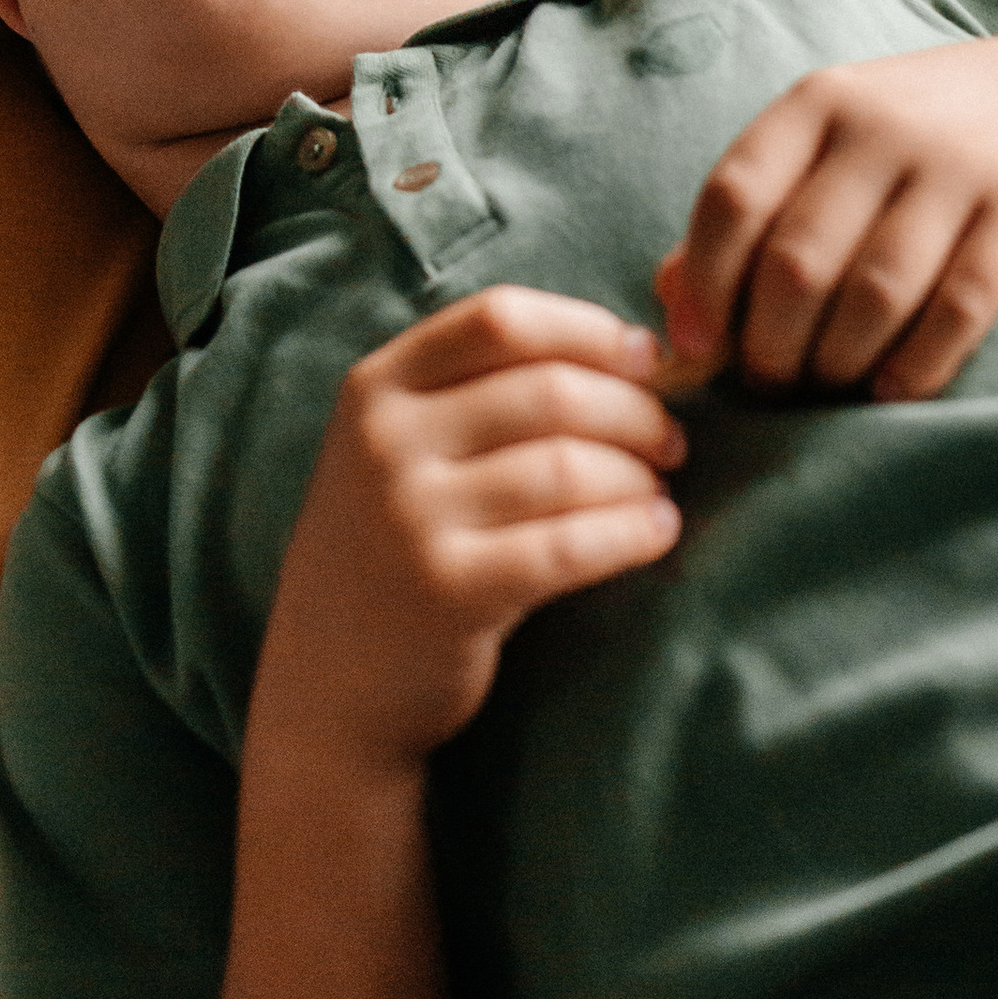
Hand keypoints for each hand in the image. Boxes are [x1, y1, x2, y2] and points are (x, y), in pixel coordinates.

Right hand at [254, 289, 683, 773]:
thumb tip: (636, 355)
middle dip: (634, 412)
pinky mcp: (446, 592)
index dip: (591, 331)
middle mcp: (385, 440)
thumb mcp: (400, 446)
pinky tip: (657, 534)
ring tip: (657, 493)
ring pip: (567, 467)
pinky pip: (567, 547)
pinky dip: (629, 534)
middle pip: (550, 391)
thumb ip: (480, 391)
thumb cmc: (396, 543)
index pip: (502, 319)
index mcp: (377, 385)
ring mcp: (410, 516)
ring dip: (637, 478)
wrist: (328, 679)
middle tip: (670, 442)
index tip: (648, 359)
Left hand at [653, 36, 997, 399]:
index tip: (697, 351)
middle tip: (771, 382)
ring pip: (871, 295)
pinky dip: (914, 368)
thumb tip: (671, 299)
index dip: (704, 286)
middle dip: (768, 345)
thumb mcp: (836, 142)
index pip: (733, 198)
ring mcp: (960, 168)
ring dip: (835, 365)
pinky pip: (956, 313)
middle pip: (796, 263)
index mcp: (820, 103)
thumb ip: (754, 209)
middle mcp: (884, 127)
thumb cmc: (927, 137)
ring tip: (828, 387)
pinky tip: (893, 391)